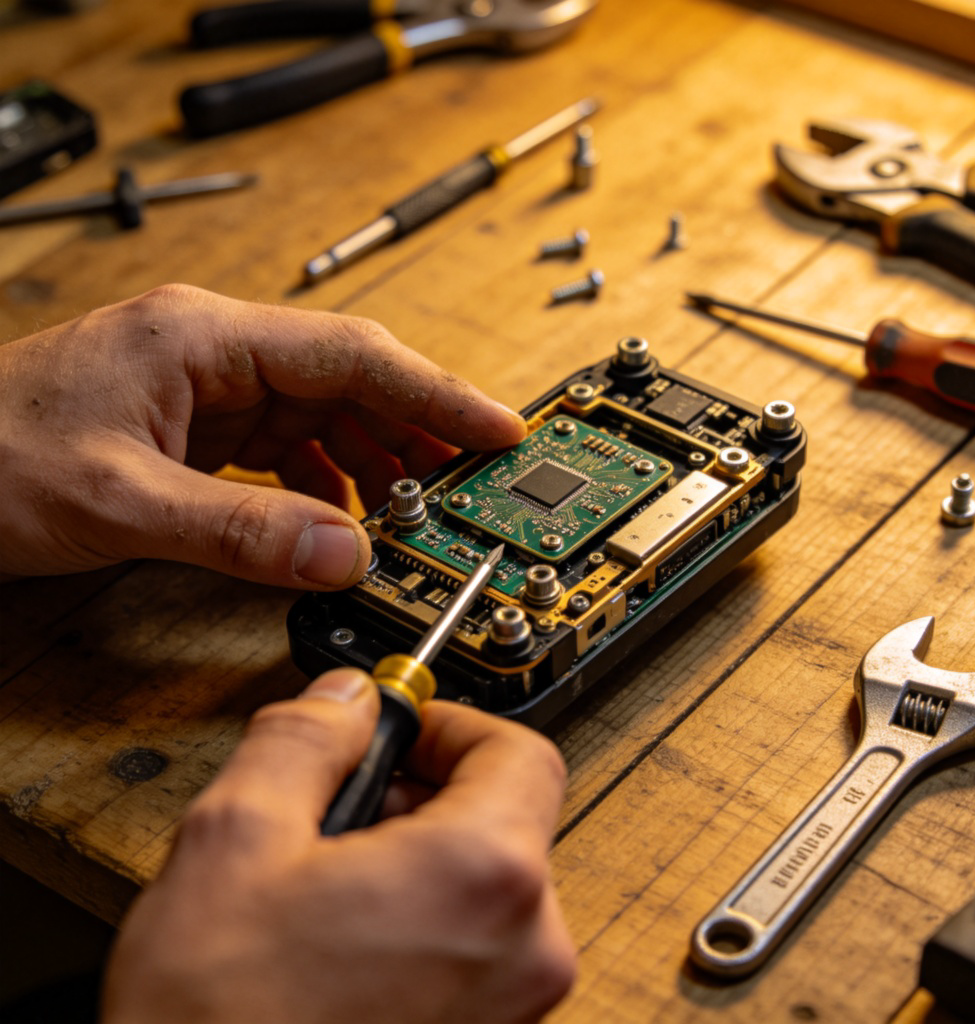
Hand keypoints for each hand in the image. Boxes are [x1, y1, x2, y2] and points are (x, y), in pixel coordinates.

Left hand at [0, 284, 524, 587]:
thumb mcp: (121, 502)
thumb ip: (240, 532)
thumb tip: (344, 555)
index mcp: (205, 337)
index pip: (355, 354)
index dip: (438, 392)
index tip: (499, 428)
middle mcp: (217, 351)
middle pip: (352, 379)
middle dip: (417, 430)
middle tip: (472, 482)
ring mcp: (209, 385)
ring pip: (326, 413)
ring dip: (376, 458)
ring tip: (418, 506)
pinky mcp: (198, 422)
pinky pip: (288, 443)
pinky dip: (326, 479)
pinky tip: (342, 514)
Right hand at [102, 671, 575, 1023]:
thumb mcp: (235, 843)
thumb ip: (303, 740)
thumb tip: (344, 699)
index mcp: (483, 877)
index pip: (521, 751)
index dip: (453, 726)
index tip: (403, 732)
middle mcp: (523, 949)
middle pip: (504, 816)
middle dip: (422, 794)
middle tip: (345, 806)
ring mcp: (511, 1007)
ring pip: (484, 882)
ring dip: (414, 858)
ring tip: (327, 883)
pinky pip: (474, 945)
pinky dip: (420, 918)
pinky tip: (341, 939)